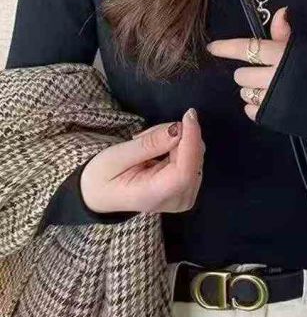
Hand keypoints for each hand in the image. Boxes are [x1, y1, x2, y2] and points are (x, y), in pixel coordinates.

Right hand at [80, 108, 205, 214]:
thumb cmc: (103, 177)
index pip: (184, 172)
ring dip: (174, 140)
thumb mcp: (116, 157)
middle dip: (174, 137)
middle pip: (193, 159)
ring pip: (196, 154)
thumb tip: (178, 130)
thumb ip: (148, 145)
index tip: (188, 115)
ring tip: (144, 144)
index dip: (190, 142)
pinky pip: (194, 157)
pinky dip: (177, 146)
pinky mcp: (189, 187)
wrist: (101, 193)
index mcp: (155, 197)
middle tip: (141, 136)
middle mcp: (177, 201)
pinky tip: (156, 151)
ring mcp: (186, 196)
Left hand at [205, 6, 290, 121]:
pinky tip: (268, 104)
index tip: (212, 48)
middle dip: (248, 73)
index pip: (246, 48)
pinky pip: (251, 112)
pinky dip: (255, 107)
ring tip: (268, 89)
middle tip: (263, 73)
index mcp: (281, 55)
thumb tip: (279, 12)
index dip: (226, 48)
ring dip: (251, 90)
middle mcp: (272, 76)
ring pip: (245, 93)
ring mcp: (272, 99)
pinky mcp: (274, 118)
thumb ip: (287, 35)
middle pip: (241, 74)